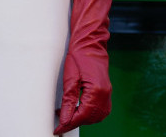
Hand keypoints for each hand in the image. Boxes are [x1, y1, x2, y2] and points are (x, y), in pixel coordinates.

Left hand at [53, 0, 115, 134]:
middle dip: (76, 122)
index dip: (69, 123)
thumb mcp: (69, 77)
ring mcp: (107, 91)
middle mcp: (105, 93)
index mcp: (96, 90)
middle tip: (60, 123)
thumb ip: (69, 99)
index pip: (82, 115)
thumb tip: (66, 118)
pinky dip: (90, 112)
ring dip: (83, 118)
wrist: (89, 39)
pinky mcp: (106, 89)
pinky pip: (100, 108)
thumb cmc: (78, 54)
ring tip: (68, 117)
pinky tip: (79, 110)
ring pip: (97, 115)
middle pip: (90, 118)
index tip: (58, 128)